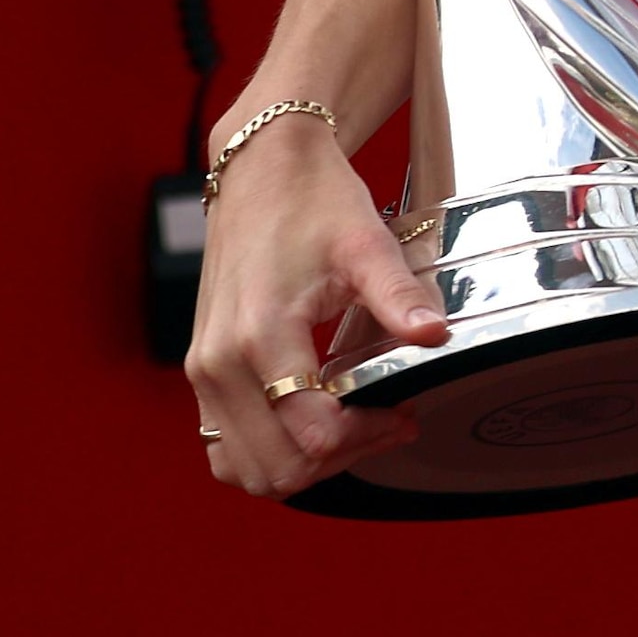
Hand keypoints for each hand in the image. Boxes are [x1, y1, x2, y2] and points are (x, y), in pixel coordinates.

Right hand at [181, 114, 449, 498]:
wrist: (260, 167)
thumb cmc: (312, 200)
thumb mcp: (366, 243)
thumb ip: (399, 296)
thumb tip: (436, 336)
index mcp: (261, 334)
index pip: (313, 435)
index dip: (368, 437)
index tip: (402, 411)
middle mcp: (220, 362)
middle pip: (278, 467)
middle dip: (339, 459)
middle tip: (382, 423)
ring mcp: (203, 369)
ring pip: (245, 469)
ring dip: (300, 466)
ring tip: (349, 428)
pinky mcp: (201, 368)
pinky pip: (224, 445)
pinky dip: (267, 452)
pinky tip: (311, 423)